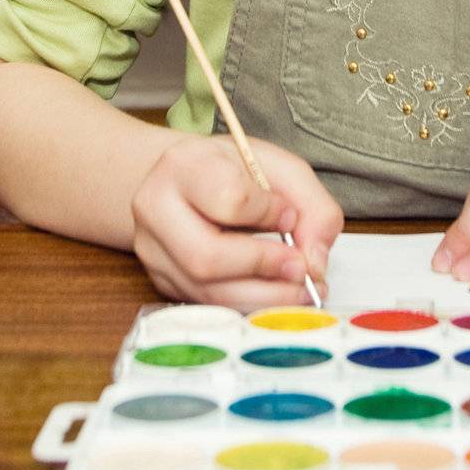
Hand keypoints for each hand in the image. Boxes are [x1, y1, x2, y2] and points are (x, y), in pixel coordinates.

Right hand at [130, 134, 342, 309]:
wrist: (182, 180)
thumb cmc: (231, 170)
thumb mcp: (277, 167)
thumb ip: (311, 205)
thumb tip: (316, 260)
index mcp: (185, 165)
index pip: (228, 199)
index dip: (268, 213)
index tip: (289, 216)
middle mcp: (156, 208)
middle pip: (206, 257)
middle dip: (264, 267)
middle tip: (302, 268)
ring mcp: (152, 250)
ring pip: (206, 291)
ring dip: (263, 297)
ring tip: (299, 289)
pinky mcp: (162, 280)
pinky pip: (208, 304)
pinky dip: (249, 304)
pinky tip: (276, 294)